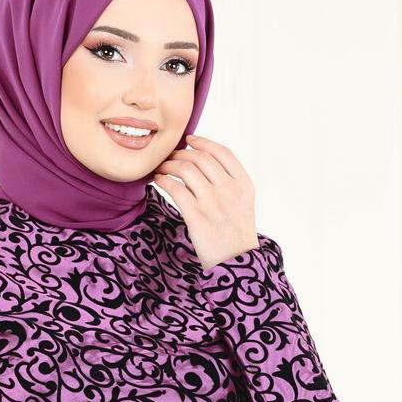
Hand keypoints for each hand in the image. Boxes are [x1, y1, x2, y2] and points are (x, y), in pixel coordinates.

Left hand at [153, 134, 259, 270]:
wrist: (237, 262)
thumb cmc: (236, 233)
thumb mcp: (243, 203)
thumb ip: (229, 181)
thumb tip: (202, 160)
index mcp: (244, 184)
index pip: (223, 152)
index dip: (203, 142)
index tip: (189, 139)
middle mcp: (230, 190)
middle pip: (201, 158)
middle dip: (181, 153)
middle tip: (170, 157)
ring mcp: (213, 202)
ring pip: (186, 170)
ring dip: (169, 165)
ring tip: (161, 168)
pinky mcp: (197, 216)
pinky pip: (175, 189)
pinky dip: (163, 180)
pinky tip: (158, 181)